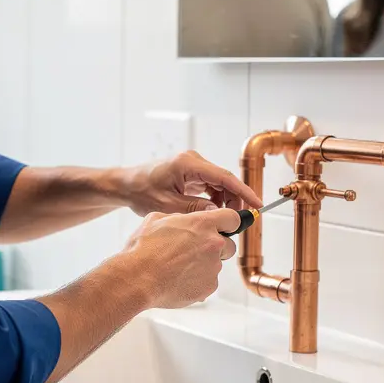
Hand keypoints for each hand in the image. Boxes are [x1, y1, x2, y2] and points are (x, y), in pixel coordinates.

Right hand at [120, 208, 239, 308]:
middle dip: (217, 247)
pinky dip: (198, 281)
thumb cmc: (143, 249)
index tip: (224, 227)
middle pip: (229, 244)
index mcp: (202, 223)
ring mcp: (214, 267)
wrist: (137, 278)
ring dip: (203, 265)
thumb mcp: (156, 220)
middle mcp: (214, 243)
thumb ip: (178, 218)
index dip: (228, 222)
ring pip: (216, 264)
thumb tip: (183, 221)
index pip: (232, 218)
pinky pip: (209, 282)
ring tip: (178, 268)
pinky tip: (178, 280)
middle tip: (194, 251)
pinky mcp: (210, 286)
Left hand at [121, 151, 262, 216]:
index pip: (224, 177)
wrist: (126, 185)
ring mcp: (192, 165)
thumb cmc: (141, 192)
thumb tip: (219, 215)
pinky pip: (210, 185)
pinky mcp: (190, 172)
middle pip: (224, 180)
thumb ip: (195, 210)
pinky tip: (213, 213)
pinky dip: (215, 199)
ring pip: (219, 184)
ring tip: (224, 220)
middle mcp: (193, 160)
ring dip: (224, 201)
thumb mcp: (168, 206)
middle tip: (238, 222)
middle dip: (234, 201)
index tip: (258, 204)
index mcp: (188, 164)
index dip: (244, 192)